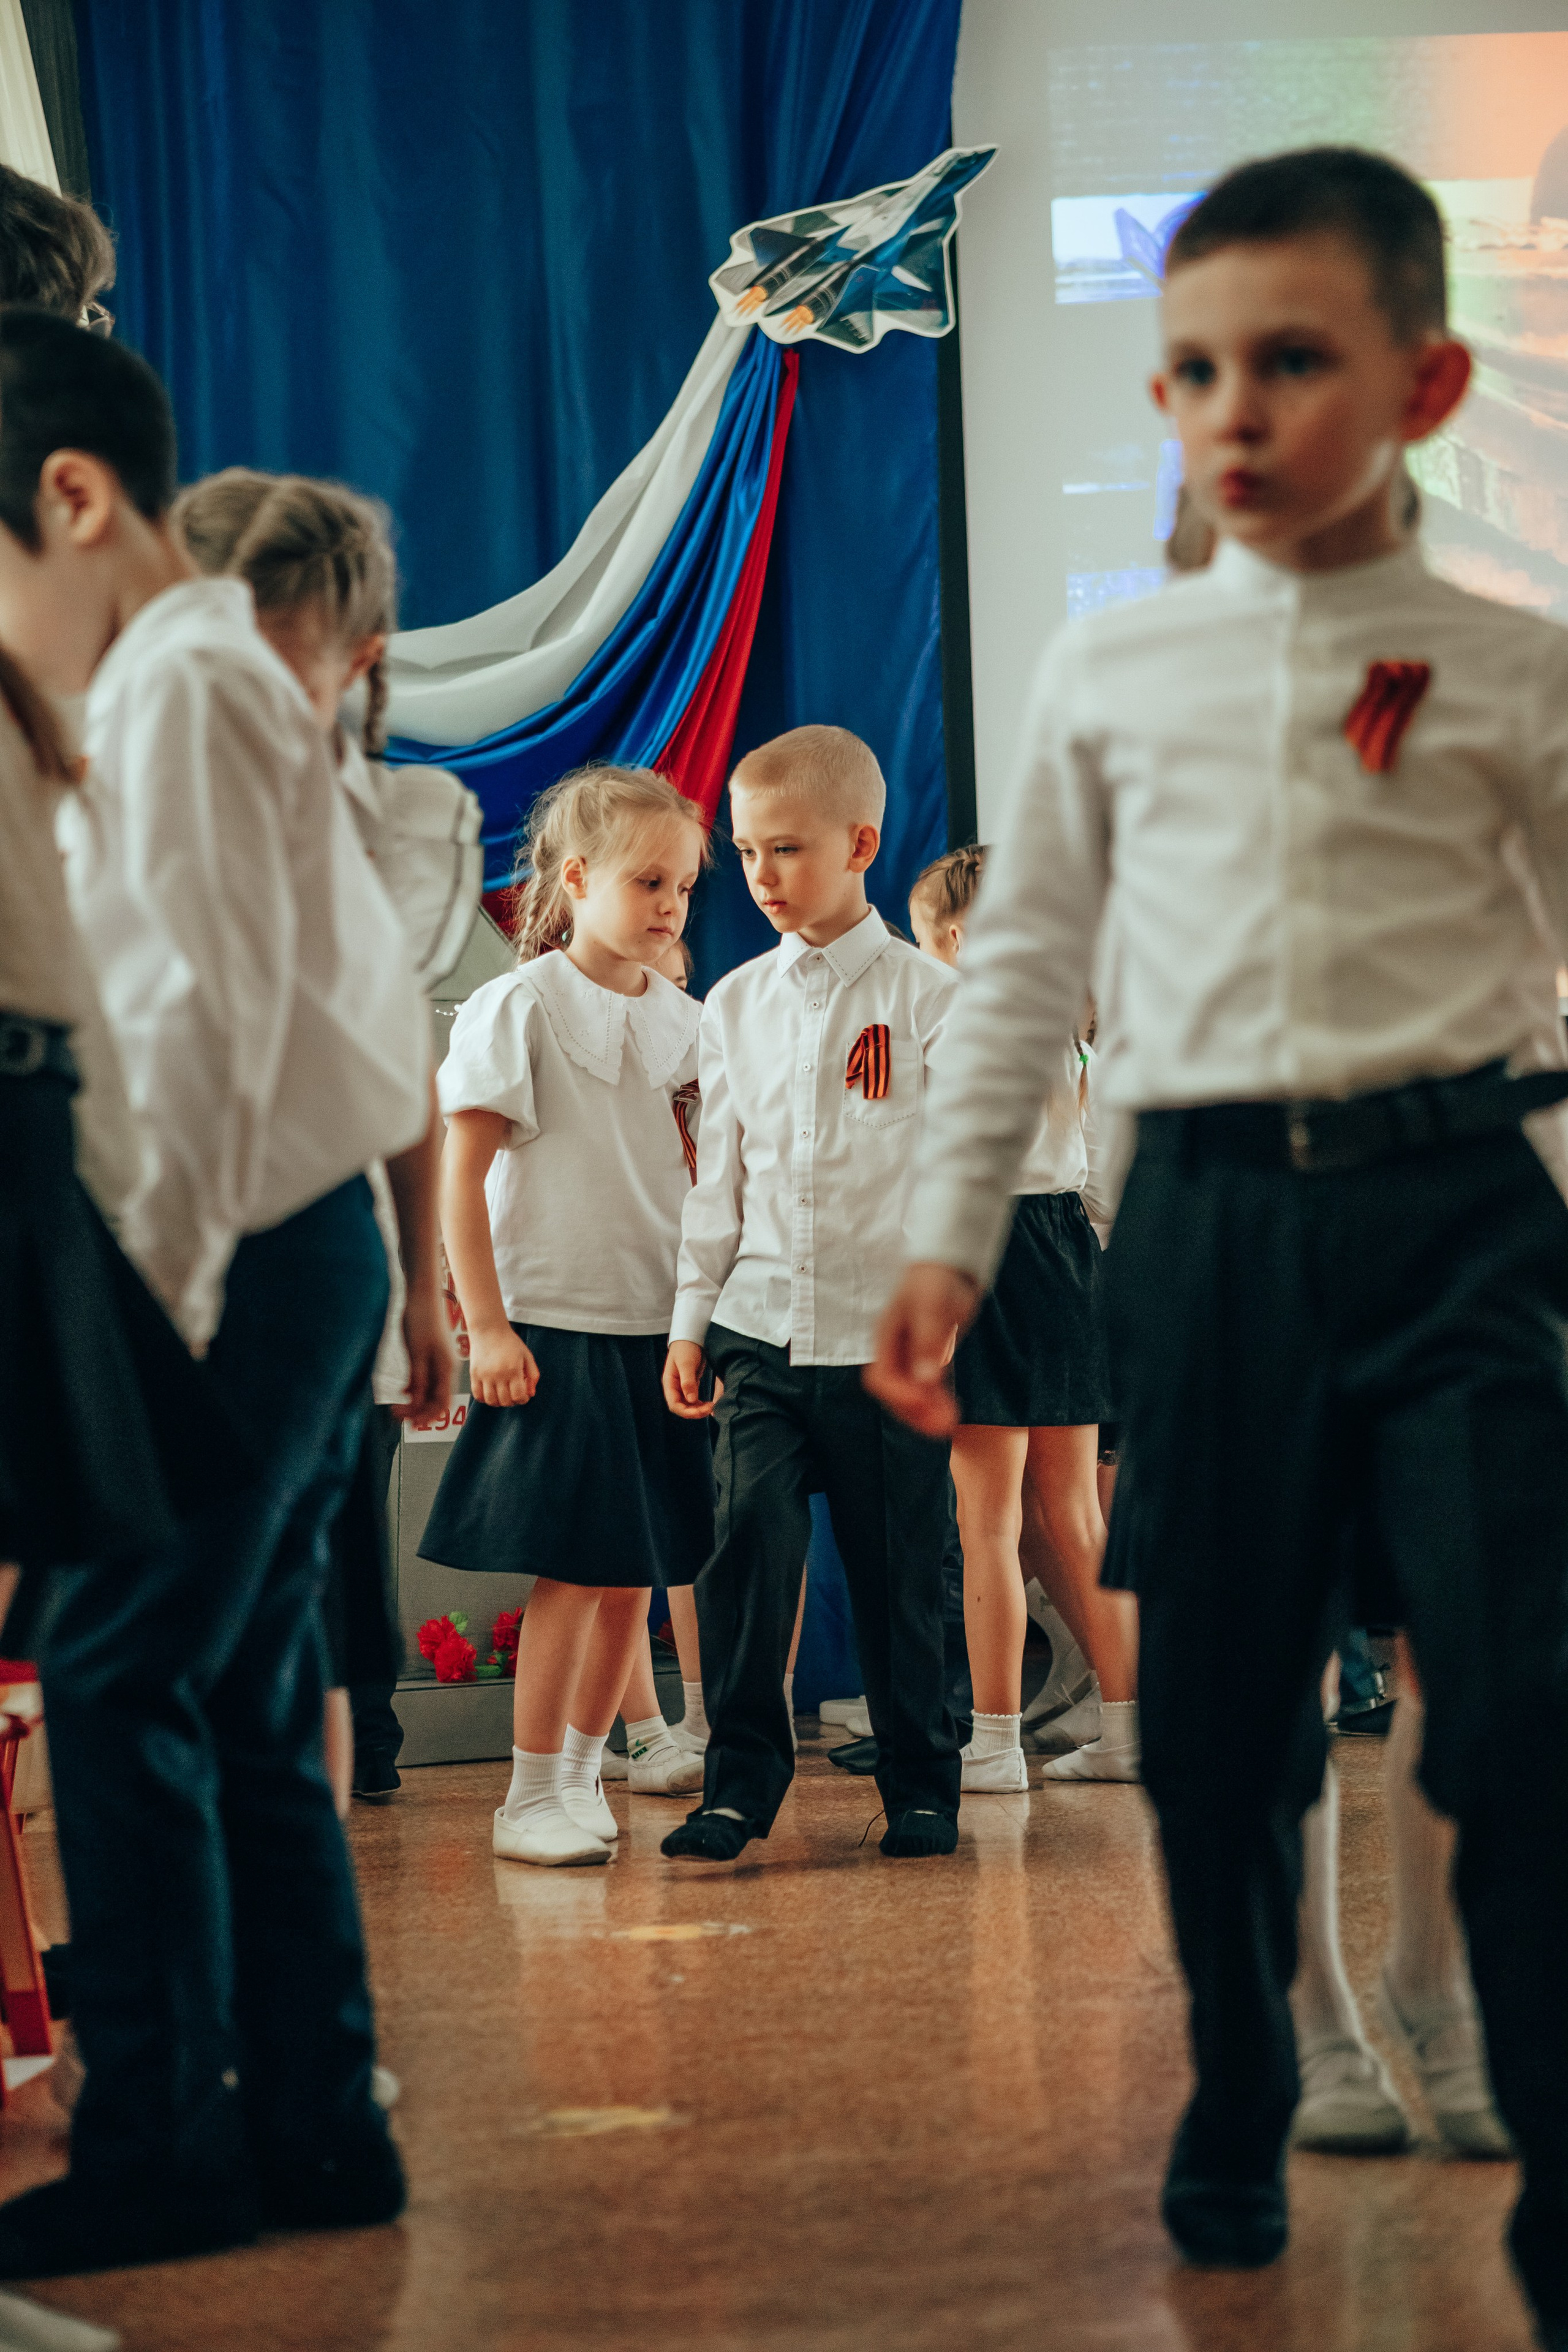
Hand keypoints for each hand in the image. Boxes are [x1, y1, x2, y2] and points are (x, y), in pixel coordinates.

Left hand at [397, 1278, 454, 1424]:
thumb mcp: (416, 1352)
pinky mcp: (429, 1355)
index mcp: (446, 1368)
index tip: (408, 1424)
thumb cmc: (420, 1319)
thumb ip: (418, 1379)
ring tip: (397, 1408)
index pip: (441, 1403)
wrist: (421, 1293)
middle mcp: (445, 1368)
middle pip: (436, 1400)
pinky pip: (424, 1380)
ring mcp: (438, 1362)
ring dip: (415, 1402)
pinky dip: (413, 1389)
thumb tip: (416, 1404)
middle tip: (397, 1416)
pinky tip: (402, 1391)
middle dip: (418, 1412)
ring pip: (429, 1391)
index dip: (426, 1417)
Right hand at [467, 1322, 539, 1408]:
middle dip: (512, 1402)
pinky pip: (477, 1395)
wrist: (489, 1330)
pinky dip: (484, 1399)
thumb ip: (533, 1375)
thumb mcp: (527, 1355)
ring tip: (502, 1395)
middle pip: (505, 1401)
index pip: (518, 1396)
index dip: (523, 1399)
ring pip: (491, 1401)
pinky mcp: (474, 1375)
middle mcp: (498, 1374)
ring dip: (499, 1402)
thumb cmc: (510, 1342)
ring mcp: (484, 1375)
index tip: (523, 1395)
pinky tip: (491, 1392)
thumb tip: (531, 1393)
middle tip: (513, 1394)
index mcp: (513, 1369)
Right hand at [663, 1340, 717, 1418]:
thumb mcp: (686, 1363)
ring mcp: (681, 1386)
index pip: (675, 1405)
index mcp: (669, 1383)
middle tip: (710, 1409)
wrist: (691, 1336)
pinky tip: (708, 1404)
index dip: (687, 1412)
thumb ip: (688, 1381)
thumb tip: (691, 1400)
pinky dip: (700, 1404)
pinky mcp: (690, 1384)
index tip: (702, 1411)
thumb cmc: (686, 1347)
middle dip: (694, 1412)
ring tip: (711, 1407)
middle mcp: (674, 1387)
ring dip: (698, 1409)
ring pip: (688, 1405)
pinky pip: (693, 1399)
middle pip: (681, 1407)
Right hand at [863, 1262, 980, 1436]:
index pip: (881, 1377)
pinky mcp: (929, 1359)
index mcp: (886, 1338)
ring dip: (927, 1413)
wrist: (949, 1267)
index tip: (923, 1403)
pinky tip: (952, 1413)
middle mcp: (895, 1351)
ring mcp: (911, 1356)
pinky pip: (928, 1389)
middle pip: (895, 1393)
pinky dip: (937, 1403)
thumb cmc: (935, 1280)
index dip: (898, 1395)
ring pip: (912, 1395)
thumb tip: (926, 1379)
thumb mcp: (931, 1306)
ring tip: (949, 1425)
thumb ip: (928, 1341)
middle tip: (942, 1427)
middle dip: (915, 1412)